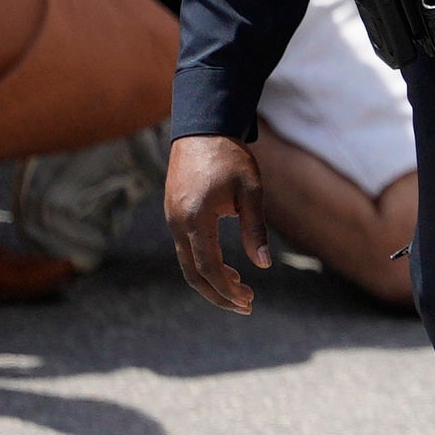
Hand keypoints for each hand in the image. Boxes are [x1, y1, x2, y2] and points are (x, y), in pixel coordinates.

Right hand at [163, 133, 271, 312]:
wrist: (202, 129)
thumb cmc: (231, 158)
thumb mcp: (251, 191)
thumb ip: (255, 228)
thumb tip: (262, 265)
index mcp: (196, 219)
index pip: (209, 268)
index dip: (227, 290)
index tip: (249, 301)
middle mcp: (178, 223)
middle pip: (193, 274)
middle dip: (218, 294)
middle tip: (246, 305)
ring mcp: (172, 219)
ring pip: (187, 263)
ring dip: (211, 281)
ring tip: (241, 289)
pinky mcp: (174, 215)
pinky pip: (185, 249)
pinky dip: (203, 264)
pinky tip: (226, 269)